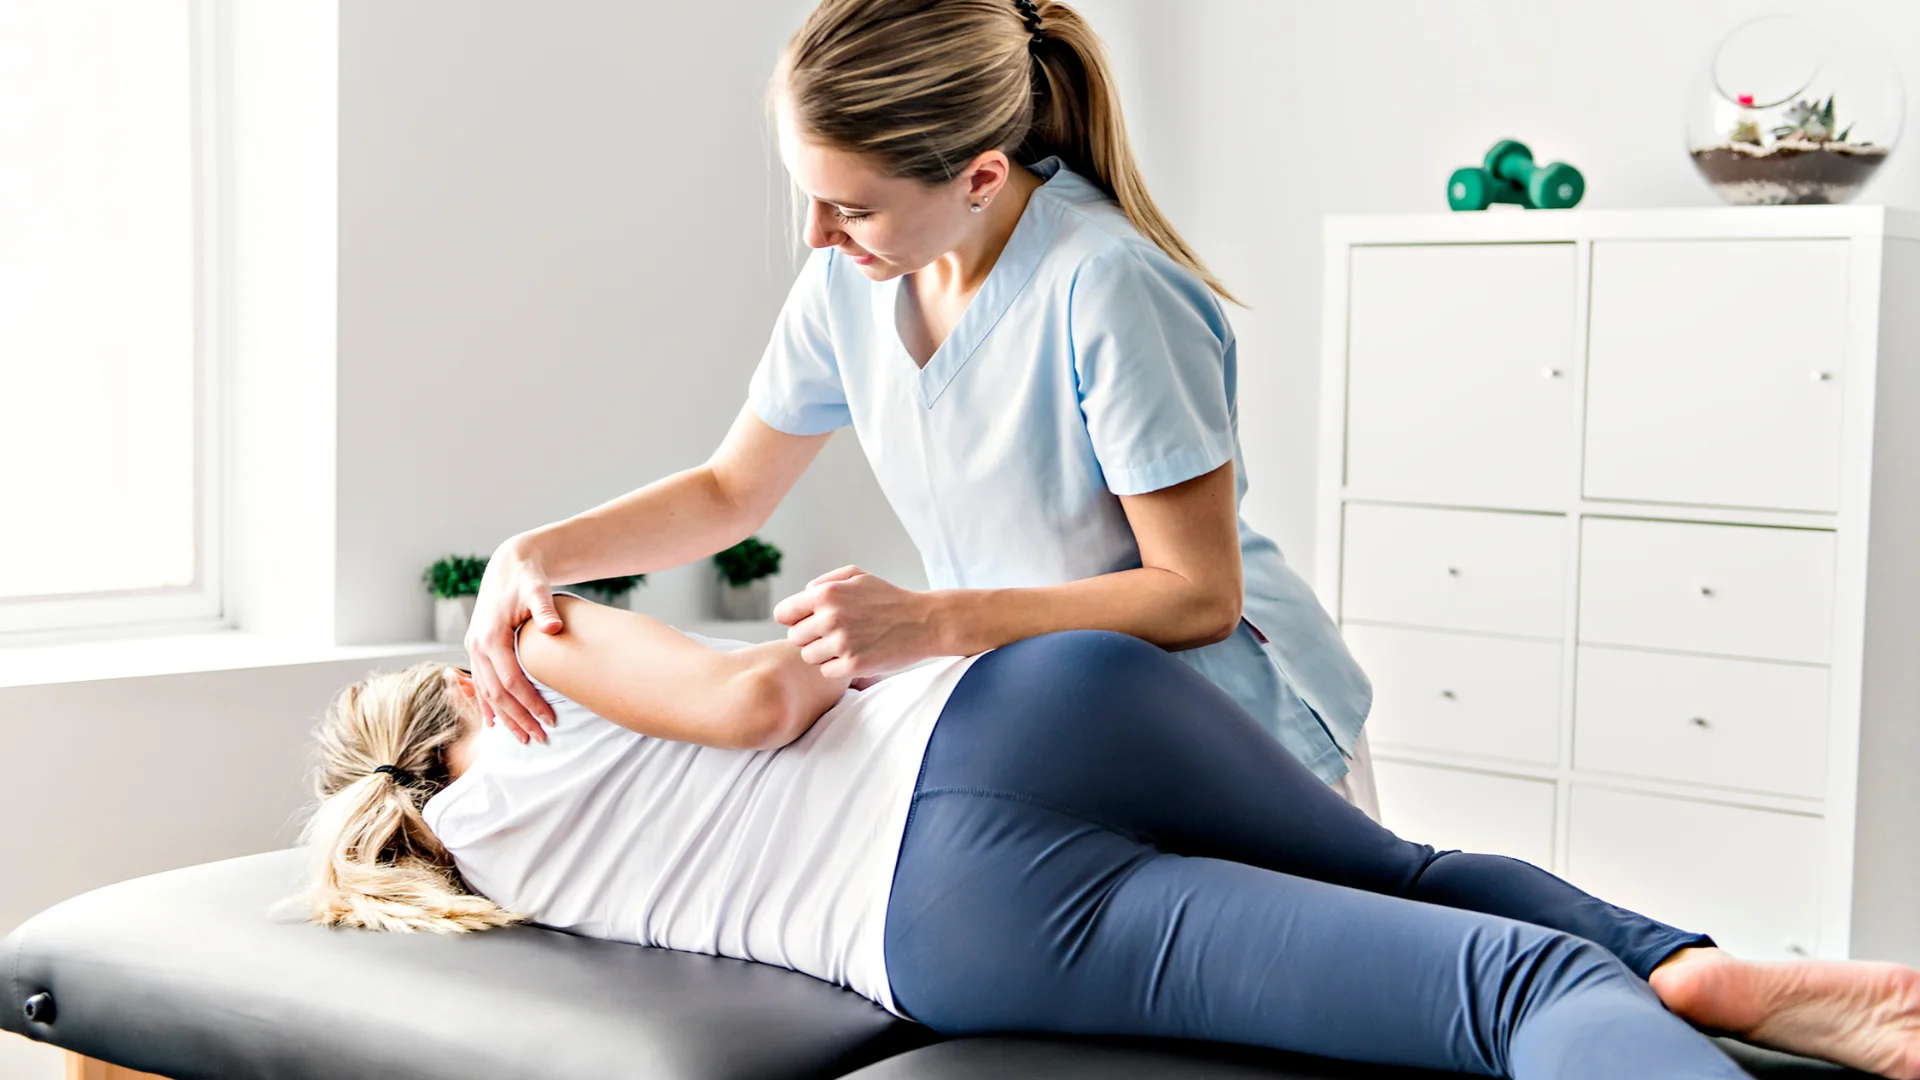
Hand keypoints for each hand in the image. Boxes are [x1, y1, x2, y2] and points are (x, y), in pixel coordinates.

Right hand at [464, 536, 562, 743]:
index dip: (530, 703)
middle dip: (518, 718)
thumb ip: (544, 609)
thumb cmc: (527, 578)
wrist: (509, 565)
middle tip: (540, 738)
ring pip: (487, 693)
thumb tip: (554, 628)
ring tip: (523, 738)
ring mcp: (474, 648)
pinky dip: (487, 705)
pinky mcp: (477, 648)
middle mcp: (477, 645)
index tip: (551, 719)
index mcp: (491, 636)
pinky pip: (480, 683)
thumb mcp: (537, 589)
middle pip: (497, 693)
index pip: (511, 680)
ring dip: (504, 717)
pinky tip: (494, 723)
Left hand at [774, 566, 939, 679]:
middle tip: (832, 634)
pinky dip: (837, 667)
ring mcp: (841, 643)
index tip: (808, 622)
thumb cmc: (888, 597)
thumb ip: (824, 582)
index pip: (783, 614)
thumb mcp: (857, 575)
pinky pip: (826, 672)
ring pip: (808, 656)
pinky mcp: (853, 665)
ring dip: (823, 653)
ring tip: (845, 644)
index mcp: (826, 594)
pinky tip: (854, 656)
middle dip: (809, 637)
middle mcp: (830, 618)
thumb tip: (802, 596)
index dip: (794, 618)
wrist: (923, 621)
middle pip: (794, 637)